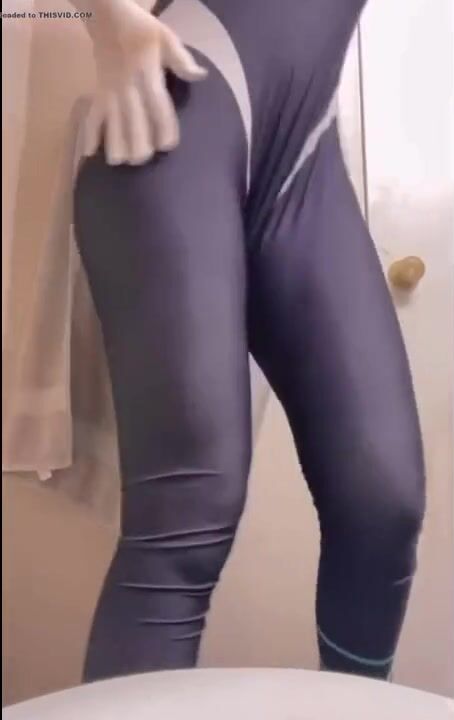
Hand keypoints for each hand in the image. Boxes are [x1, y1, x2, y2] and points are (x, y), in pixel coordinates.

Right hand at [80, 0, 205, 164]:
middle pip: (132, 121)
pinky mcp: (97, 94)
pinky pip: (91, 116)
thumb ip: (182, 60)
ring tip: (122, 161)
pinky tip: (90, 154)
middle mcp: (127, 86)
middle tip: (144, 159)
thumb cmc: (142, 31)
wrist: (107, 17)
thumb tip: (201, 75)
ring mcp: (109, 92)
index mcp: (146, 73)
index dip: (163, 127)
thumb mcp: (166, 37)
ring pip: (111, 124)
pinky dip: (90, 135)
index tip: (167, 145)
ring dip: (115, 145)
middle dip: (138, 144)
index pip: (156, 104)